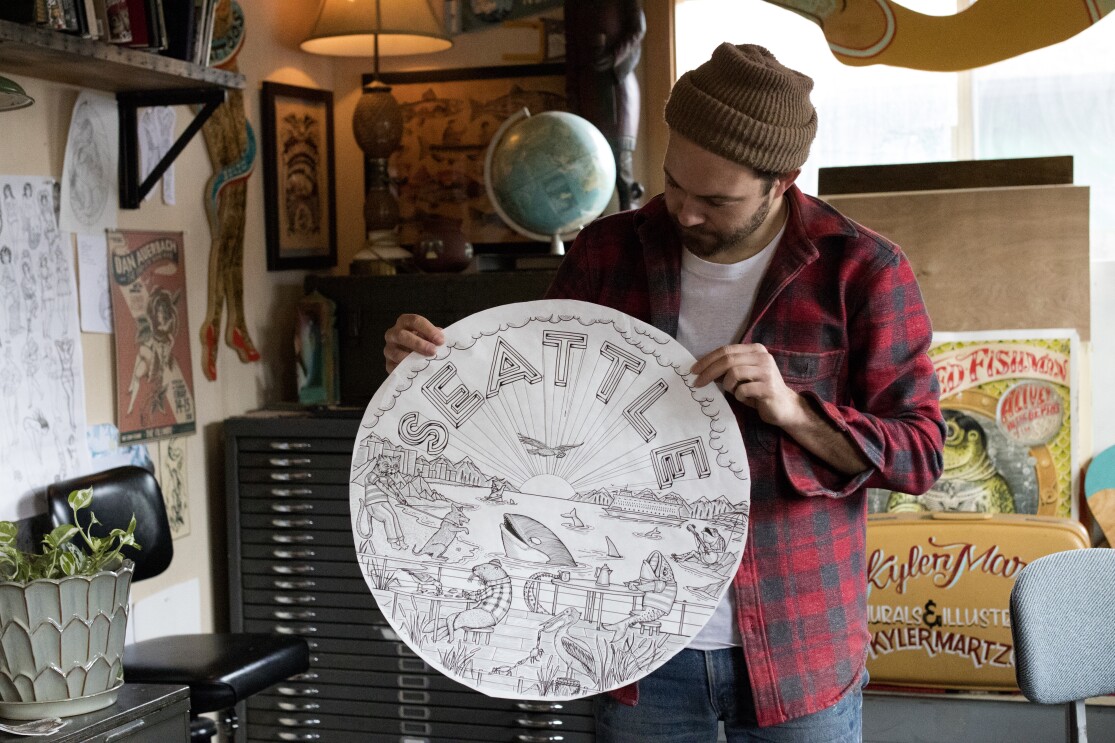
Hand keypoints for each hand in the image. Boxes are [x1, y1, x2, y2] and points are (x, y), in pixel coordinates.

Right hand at [384, 314, 444, 373]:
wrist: (412, 359)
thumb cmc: (423, 343)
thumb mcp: (429, 337)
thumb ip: (435, 337)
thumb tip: (443, 341)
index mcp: (404, 322)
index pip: (414, 321)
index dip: (428, 330)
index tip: (440, 340)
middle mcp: (393, 334)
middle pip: (402, 335)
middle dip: (419, 343)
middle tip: (433, 351)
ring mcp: (389, 350)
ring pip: (396, 353)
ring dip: (412, 358)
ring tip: (426, 363)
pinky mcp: (388, 365)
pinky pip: (395, 368)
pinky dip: (406, 370)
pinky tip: (417, 372)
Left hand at [691, 343, 807, 428]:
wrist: (785, 407)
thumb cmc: (759, 391)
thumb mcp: (742, 376)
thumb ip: (727, 369)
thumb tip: (701, 369)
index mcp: (755, 350)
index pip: (726, 350)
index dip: (707, 359)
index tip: (693, 370)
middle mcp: (762, 357)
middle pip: (727, 359)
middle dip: (708, 372)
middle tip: (697, 383)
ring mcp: (767, 371)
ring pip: (734, 373)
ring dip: (727, 386)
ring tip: (734, 392)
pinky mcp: (768, 388)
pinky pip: (742, 390)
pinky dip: (739, 396)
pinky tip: (746, 399)